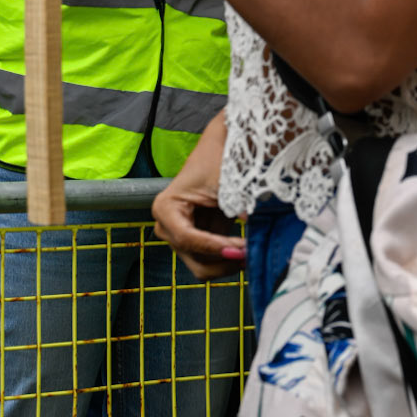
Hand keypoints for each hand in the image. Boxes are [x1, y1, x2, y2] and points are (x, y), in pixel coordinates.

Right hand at [151, 113, 244, 279]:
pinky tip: (245, 249)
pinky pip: (212, 261)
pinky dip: (228, 259)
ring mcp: (181, 236)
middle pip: (193, 259)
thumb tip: (250, 224)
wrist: (220, 150)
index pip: (187, 238)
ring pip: (203, 266)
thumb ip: (235, 206)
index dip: (214, 247)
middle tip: (248, 253)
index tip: (240, 248)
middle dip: (222, 261)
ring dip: (227, 263)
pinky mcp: (197, 241)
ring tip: (250, 252)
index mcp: (166, 208)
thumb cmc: (216, 159)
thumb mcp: (224, 182)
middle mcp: (167, 226)